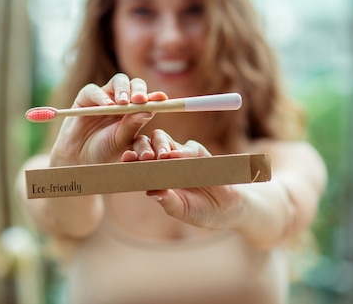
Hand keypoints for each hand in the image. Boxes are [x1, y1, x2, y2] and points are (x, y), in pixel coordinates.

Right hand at [50, 73, 167, 166]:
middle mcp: (121, 101)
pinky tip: (107, 105)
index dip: (155, 97)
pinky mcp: (86, 97)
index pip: (147, 99)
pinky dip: (101, 96)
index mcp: (134, 111)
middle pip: (134, 85)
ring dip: (123, 89)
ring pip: (118, 81)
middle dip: (139, 90)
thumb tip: (149, 110)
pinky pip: (94, 90)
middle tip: (140, 100)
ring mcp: (104, 96)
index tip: (161, 98)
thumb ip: (133, 125)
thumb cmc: (104, 151)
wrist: (80, 159)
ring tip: (124, 102)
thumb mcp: (121, 140)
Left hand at [122, 130, 244, 229]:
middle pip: (148, 146)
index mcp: (156, 176)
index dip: (132, 161)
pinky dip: (181, 151)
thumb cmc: (201, 211)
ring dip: (157, 146)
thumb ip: (168, 201)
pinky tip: (174, 156)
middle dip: (141, 149)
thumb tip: (150, 193)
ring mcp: (182, 156)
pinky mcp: (199, 153)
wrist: (228, 210)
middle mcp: (166, 163)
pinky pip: (189, 148)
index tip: (124, 162)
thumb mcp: (182, 210)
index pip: (139, 164)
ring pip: (164, 141)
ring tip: (155, 157)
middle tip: (136, 157)